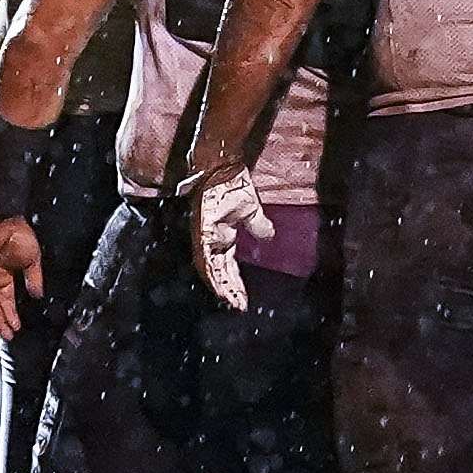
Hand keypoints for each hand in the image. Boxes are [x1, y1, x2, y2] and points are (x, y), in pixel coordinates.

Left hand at [0, 218, 41, 341]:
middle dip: (0, 322)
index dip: (10, 316)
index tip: (16, 328)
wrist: (7, 220)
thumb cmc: (20, 235)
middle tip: (7, 335)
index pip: (5, 302)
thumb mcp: (33, 261)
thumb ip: (34, 279)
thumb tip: (38, 295)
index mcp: (3, 276)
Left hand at [187, 173, 275, 310]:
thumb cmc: (233, 185)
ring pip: (210, 268)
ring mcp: (205, 235)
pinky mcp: (203, 229)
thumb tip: (269, 235)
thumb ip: (258, 224)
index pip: (227, 266)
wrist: (222, 166)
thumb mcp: (251, 209)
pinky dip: (213, 272)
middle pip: (218, 271)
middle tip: (239, 306)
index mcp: (221, 237)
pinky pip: (206, 256)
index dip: (234, 283)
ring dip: (222, 285)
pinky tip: (220, 284)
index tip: (243, 300)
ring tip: (232, 301)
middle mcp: (210, 240)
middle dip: (229, 290)